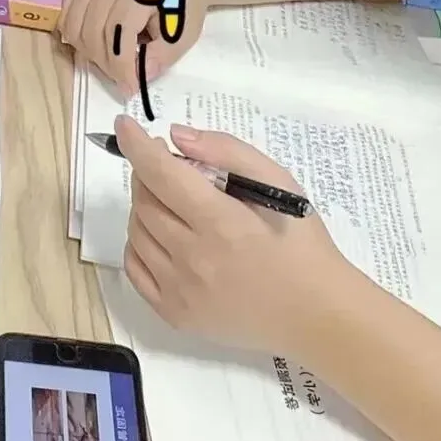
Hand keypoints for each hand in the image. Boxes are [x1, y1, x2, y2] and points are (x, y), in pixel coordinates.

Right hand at [58, 0, 208, 95]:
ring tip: (110, 60)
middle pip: (93, 34)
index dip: (121, 69)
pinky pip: (66, 15)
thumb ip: (163, 55)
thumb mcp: (183, 31)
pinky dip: (74, 35)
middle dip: (106, 65)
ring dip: (89, 53)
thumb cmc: (182, 0)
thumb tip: (140, 76)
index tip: (130, 89)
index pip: (119, 38)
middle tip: (122, 76)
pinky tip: (93, 43)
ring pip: (75, 28)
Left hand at [115, 115, 353, 355]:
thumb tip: (177, 138)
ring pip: (136, 232)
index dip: (136, 145)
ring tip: (174, 203)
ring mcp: (179, 290)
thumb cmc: (301, 243)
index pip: (161, 174)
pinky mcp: (174, 314)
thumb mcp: (279, 184)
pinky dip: (139, 243)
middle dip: (149, 174)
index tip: (125, 125)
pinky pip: (135, 268)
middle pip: (144, 201)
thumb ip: (227, 153)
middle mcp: (193, 258)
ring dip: (145, 207)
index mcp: (221, 223)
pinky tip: (163, 235)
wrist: (314, 314)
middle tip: (171, 169)